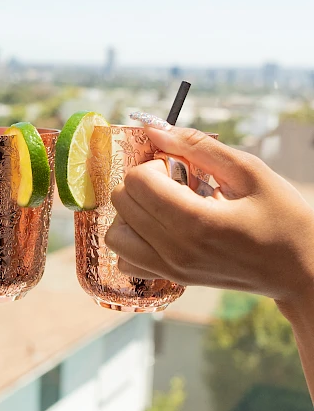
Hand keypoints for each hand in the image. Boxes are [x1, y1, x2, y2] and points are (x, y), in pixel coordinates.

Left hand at [105, 125, 313, 307]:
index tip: (178, 168)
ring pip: (115, 234)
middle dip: (142, 182)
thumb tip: (153, 130)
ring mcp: (169, 270)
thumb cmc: (281, 216)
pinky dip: (133, 240)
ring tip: (163, 206)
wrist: (298, 269)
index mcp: (195, 222)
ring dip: (131, 212)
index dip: (154, 165)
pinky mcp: (170, 279)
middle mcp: (174, 251)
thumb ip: (198, 146)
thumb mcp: (248, 171)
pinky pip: (125, 259)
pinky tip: (158, 230)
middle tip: (175, 184)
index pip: (136, 182)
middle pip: (121, 203)